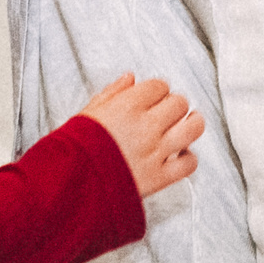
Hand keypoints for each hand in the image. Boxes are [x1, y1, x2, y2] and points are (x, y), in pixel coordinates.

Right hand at [76, 74, 204, 199]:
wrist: (69, 184)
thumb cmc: (74, 148)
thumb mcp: (87, 113)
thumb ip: (112, 92)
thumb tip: (130, 78)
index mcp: (127, 106)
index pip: (160, 86)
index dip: (158, 90)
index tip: (153, 98)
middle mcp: (146, 126)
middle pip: (180, 103)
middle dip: (174, 105)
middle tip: (166, 113)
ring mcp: (155, 152)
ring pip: (193, 128)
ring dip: (192, 124)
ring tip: (186, 125)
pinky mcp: (159, 177)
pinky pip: (189, 164)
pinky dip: (188, 159)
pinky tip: (178, 156)